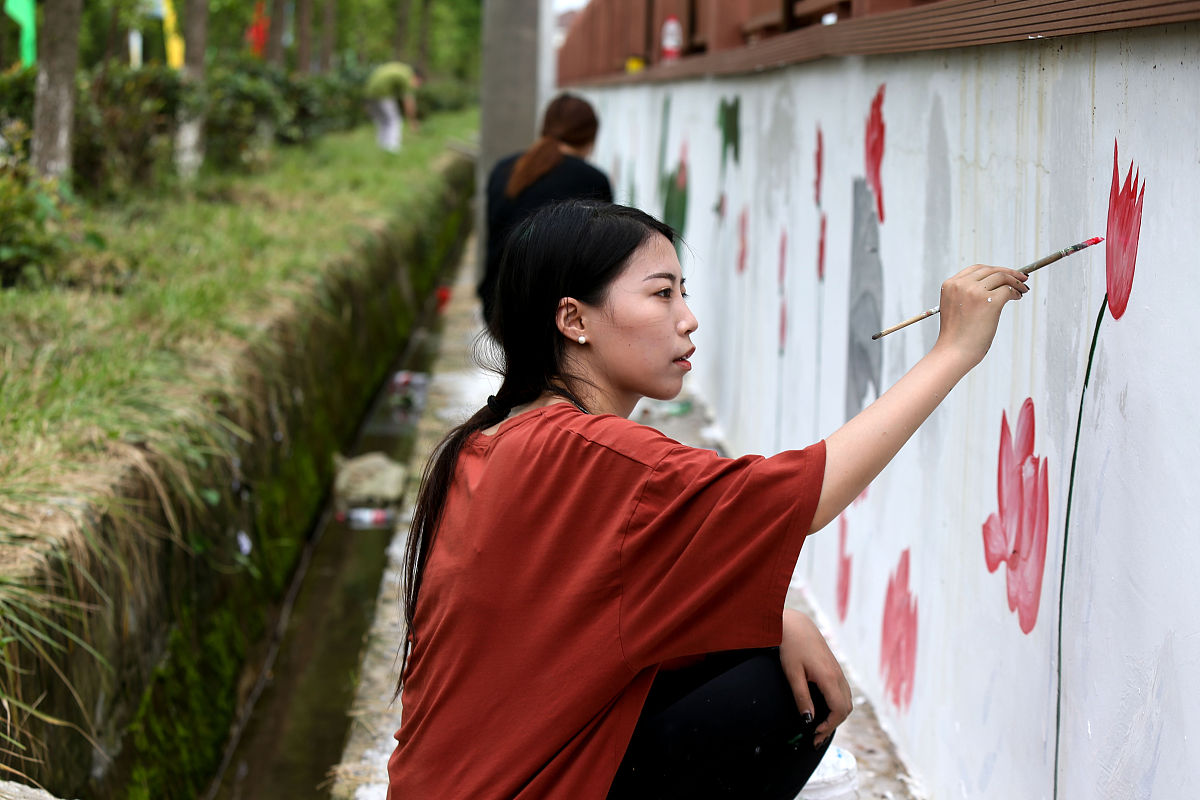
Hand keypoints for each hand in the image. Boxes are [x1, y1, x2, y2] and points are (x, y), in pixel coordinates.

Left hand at [779, 609, 852, 746]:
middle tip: (816, 736)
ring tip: (819, 726)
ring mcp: (838, 671)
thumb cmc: (791, 646)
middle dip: (833, 724)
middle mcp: (838, 675)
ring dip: (836, 716)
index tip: (814, 733)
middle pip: (846, 708)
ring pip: (846, 700)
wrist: (795, 624)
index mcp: (829, 677)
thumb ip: (802, 697)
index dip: (829, 725)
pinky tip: (823, 709)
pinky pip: (843, 692)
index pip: (839, 710)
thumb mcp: (792, 673)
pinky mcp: (834, 668)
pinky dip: (837, 705)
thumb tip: (809, 720)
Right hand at [935, 264, 1028, 367]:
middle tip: (1021, 278)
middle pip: (991, 270)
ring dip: (1015, 282)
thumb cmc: (956, 335)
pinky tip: (1017, 297)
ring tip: (1023, 289)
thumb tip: (995, 284)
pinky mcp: (989, 301)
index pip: (976, 269)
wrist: (954, 352)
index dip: (994, 270)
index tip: (1005, 274)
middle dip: (1009, 273)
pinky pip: (1008, 290)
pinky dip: (1016, 292)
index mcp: (950, 284)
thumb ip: (967, 293)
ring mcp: (975, 291)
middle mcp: (961, 284)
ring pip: (1001, 277)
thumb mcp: (956, 307)